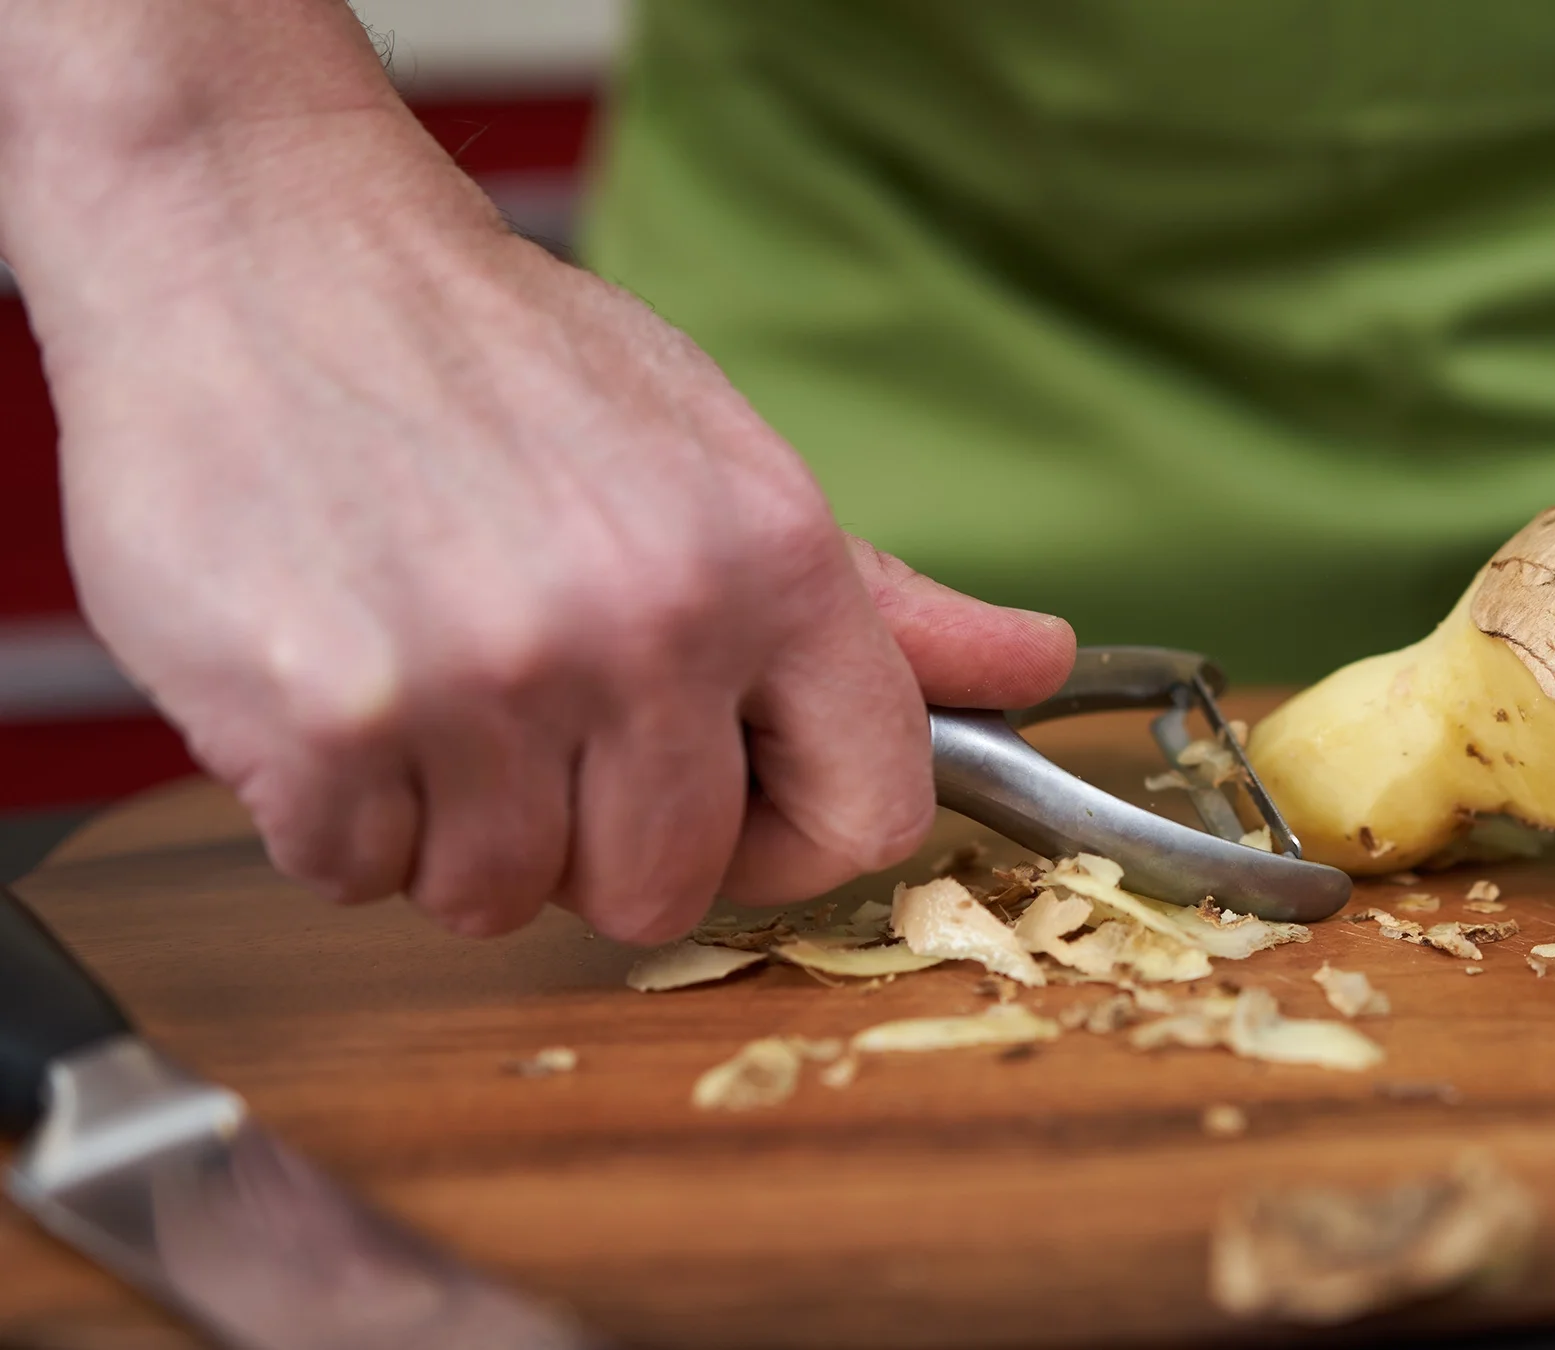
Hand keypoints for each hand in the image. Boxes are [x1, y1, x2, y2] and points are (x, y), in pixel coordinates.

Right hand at [31, 121, 1072, 943]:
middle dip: (599, 843)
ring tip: (431, 685)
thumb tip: (1037, 665)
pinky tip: (341, 687)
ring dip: (457, 829)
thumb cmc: (500, 359)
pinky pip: (355, 874)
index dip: (793, 842)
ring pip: (500, 899)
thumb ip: (879, 599)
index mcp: (772, 561)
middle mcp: (647, 626)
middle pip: (668, 887)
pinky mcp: (326, 722)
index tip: (730, 812)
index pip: (871, 814)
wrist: (262, 249)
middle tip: (538, 728)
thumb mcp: (719, 451)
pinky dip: (337, 815)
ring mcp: (485, 680)